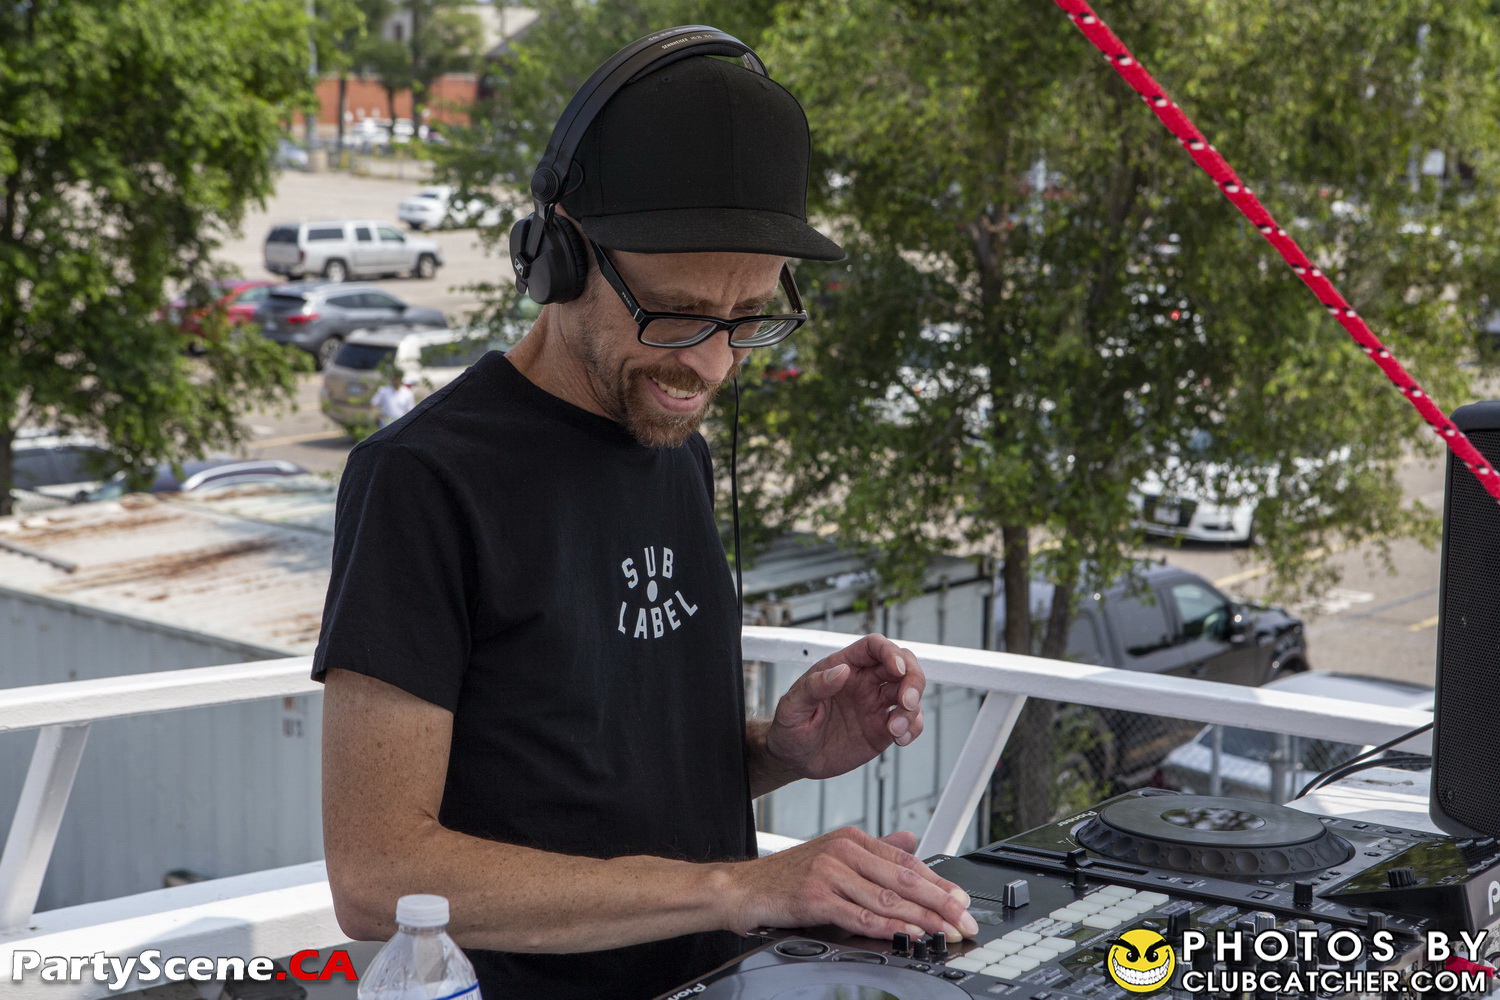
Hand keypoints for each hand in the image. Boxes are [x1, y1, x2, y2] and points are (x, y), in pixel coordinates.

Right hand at [720, 827, 977, 941]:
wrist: (743, 888)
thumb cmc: (787, 876)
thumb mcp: (833, 854)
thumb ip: (876, 849)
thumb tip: (912, 839)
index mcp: (852, 839)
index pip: (906, 860)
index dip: (938, 881)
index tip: (962, 900)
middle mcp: (843, 852)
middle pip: (903, 878)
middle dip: (940, 902)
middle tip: (966, 920)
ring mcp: (830, 873)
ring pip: (887, 898)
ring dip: (922, 918)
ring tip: (946, 932)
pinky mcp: (816, 898)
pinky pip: (861, 915)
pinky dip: (889, 926)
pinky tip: (908, 934)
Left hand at [766, 633, 923, 780]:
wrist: (793, 759)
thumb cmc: (789, 728)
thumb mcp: (792, 707)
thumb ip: (814, 687)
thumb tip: (841, 670)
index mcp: (843, 667)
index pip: (874, 646)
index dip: (890, 652)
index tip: (896, 669)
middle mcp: (864, 682)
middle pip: (903, 665)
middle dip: (913, 678)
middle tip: (906, 701)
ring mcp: (876, 705)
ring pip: (910, 692)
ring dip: (912, 708)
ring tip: (895, 731)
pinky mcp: (883, 729)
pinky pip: (910, 721)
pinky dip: (914, 727)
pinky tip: (900, 740)